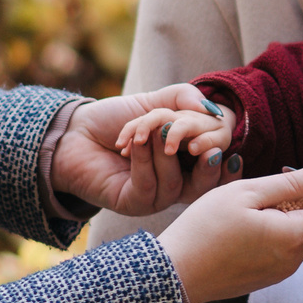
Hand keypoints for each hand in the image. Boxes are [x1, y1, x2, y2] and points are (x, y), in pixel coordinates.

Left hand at [46, 90, 235, 216]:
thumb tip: (212, 109)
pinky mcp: (134, 204)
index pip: (218, 168)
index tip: (223, 148)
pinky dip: (144, 161)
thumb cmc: (114, 119)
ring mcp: (156, 196)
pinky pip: (149, 188)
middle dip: (207, 164)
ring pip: (176, 184)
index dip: (226, 164)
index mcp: (186, 161)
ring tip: (146, 132)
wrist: (75, 131)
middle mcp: (176, 182)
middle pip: (205, 183)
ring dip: (163, 152)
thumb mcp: (154, 102)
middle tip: (200, 146)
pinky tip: (132, 145)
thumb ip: (184, 99)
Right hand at [156, 166, 302, 302]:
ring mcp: (280, 273)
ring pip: (301, 238)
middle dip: (302, 202)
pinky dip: (274, 234)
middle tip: (265, 190)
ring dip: (286, 218)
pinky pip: (283, 251)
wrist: (175, 274)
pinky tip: (243, 229)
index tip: (290, 178)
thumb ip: (291, 183)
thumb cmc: (205, 229)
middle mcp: (293, 261)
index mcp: (294, 238)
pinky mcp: (265, 279)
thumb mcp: (247, 193)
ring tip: (250, 210)